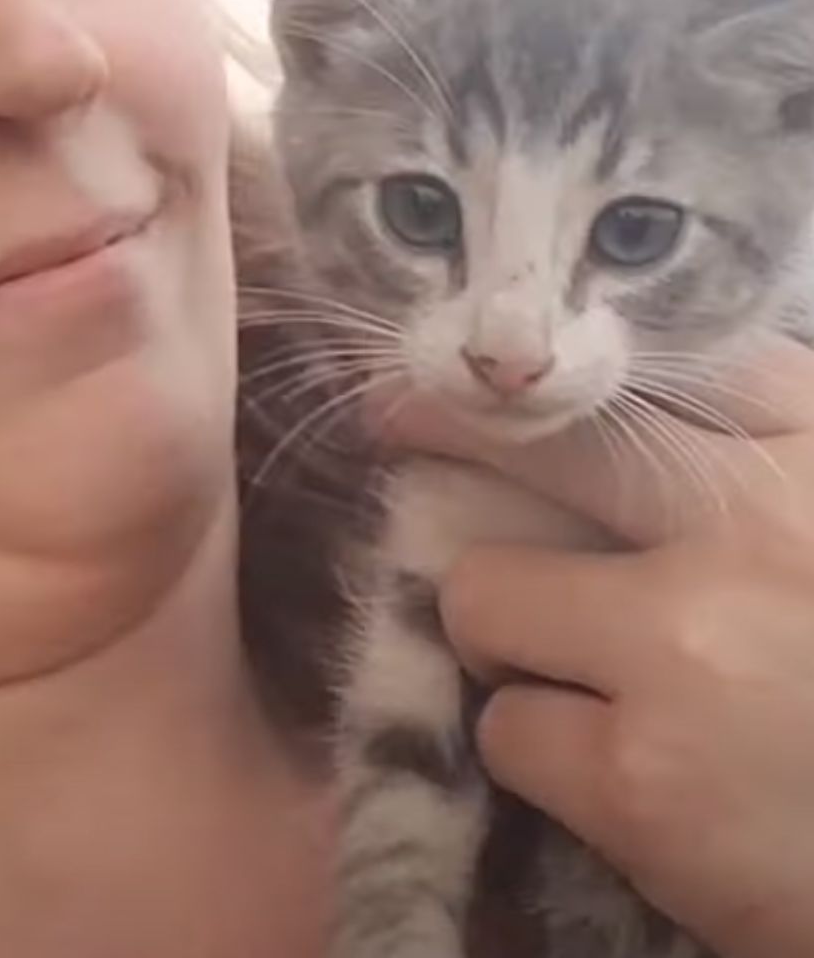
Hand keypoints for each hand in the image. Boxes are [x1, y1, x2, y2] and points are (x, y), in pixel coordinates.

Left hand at [380, 338, 813, 957]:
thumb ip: (741, 490)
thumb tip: (590, 434)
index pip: (683, 369)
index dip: (574, 372)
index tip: (497, 372)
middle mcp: (757, 528)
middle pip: (550, 441)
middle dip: (449, 426)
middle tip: (391, 417)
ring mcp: (689, 644)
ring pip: (484, 594)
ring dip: (512, 646)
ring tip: (592, 690)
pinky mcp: (637, 779)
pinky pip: (504, 730)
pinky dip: (540, 755)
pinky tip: (621, 779)